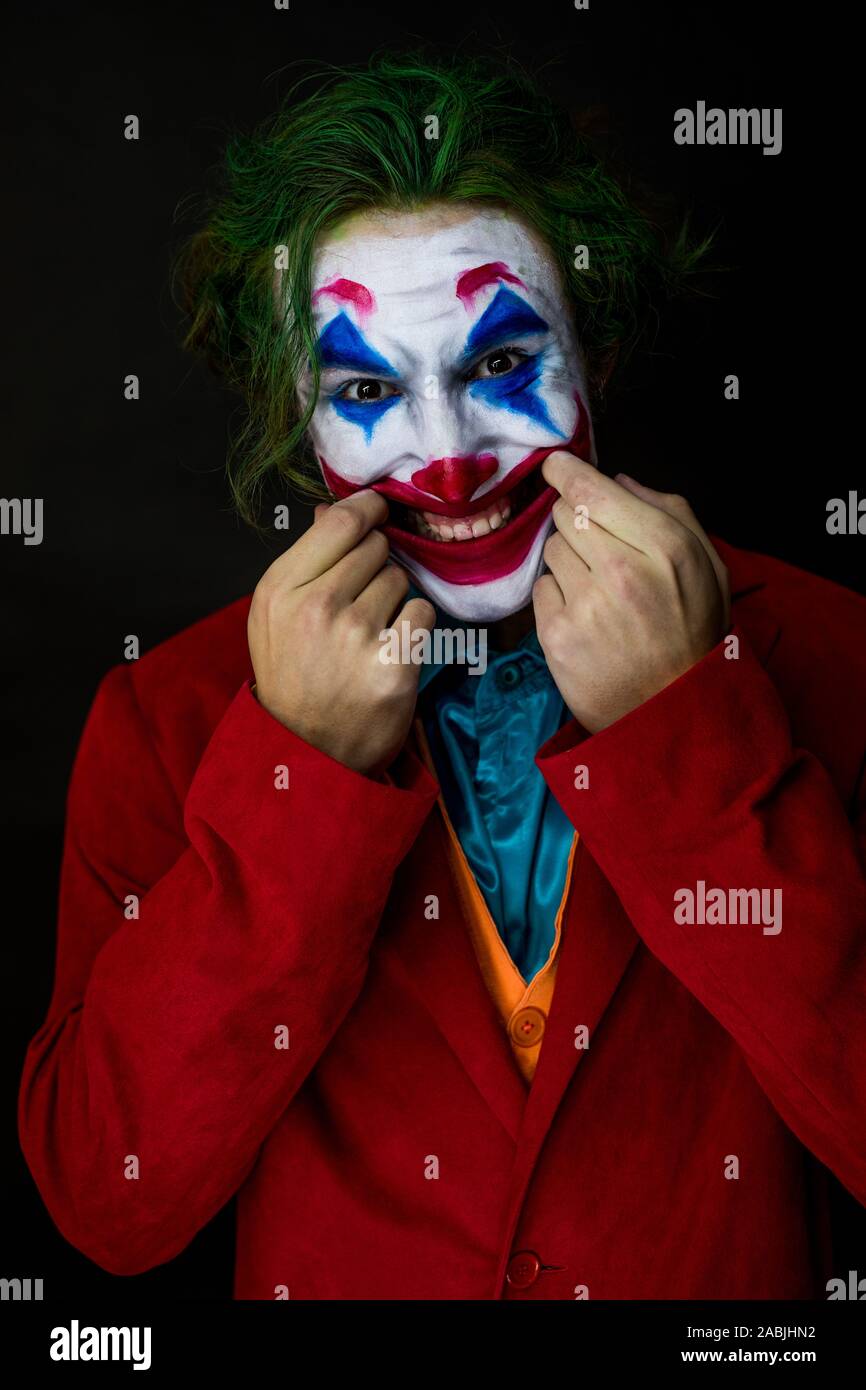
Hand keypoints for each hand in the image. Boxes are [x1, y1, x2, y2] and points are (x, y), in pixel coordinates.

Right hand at [248, 490, 434, 775]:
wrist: (308, 750)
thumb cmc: (294, 675)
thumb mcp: (275, 615)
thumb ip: (306, 561)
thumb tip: (337, 509)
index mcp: (280, 588)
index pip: (341, 523)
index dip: (368, 510)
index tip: (379, 511)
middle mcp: (316, 606)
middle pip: (376, 548)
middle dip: (376, 566)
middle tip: (360, 603)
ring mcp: (356, 636)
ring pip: (400, 580)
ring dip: (394, 601)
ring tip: (370, 634)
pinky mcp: (393, 665)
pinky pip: (423, 614)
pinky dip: (414, 629)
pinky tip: (392, 650)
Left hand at [532, 453, 729, 733]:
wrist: (674, 711)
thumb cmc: (694, 633)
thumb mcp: (708, 566)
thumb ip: (669, 513)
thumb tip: (618, 483)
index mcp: (664, 546)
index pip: (592, 490)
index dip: (567, 472)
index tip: (555, 467)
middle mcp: (622, 570)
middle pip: (567, 515)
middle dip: (577, 524)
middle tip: (600, 552)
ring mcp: (585, 604)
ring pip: (552, 551)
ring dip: (570, 563)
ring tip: (600, 593)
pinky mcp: (556, 635)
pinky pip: (541, 589)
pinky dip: (558, 598)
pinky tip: (586, 619)